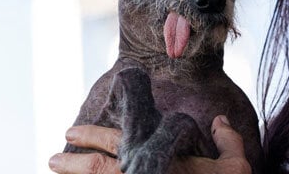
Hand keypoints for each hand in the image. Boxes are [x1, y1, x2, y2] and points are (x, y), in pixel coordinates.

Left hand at [48, 116, 250, 173]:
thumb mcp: (235, 167)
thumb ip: (227, 141)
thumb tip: (220, 120)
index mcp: (161, 160)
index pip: (118, 143)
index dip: (92, 136)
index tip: (72, 132)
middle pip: (97, 167)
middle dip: (73, 160)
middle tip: (53, 157)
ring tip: (56, 169)